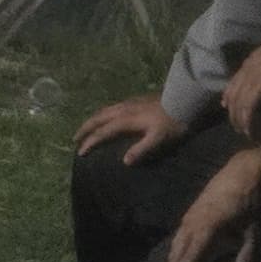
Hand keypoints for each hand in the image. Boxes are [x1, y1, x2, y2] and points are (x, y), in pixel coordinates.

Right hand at [72, 92, 187, 165]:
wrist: (185, 99)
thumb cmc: (173, 122)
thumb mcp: (159, 138)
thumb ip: (141, 149)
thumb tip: (124, 161)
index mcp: (126, 120)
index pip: (102, 132)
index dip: (90, 142)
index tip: (80, 152)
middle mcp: (123, 109)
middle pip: (98, 118)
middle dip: (85, 128)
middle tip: (75, 139)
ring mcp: (129, 102)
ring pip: (104, 110)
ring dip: (93, 120)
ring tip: (87, 128)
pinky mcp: (136, 100)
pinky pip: (112, 107)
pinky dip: (103, 114)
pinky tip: (107, 117)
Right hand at [161, 148, 260, 261]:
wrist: (246, 169)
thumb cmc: (254, 200)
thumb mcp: (255, 229)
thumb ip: (248, 256)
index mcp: (208, 229)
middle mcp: (193, 224)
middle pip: (178, 257)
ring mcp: (191, 217)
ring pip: (176, 246)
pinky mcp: (192, 212)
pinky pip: (179, 236)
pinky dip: (178, 252)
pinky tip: (180, 259)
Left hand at [220, 34, 260, 136]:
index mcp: (250, 62)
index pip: (234, 81)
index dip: (229, 94)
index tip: (226, 105)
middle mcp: (246, 71)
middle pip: (233, 95)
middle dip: (233, 111)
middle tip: (236, 125)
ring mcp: (251, 80)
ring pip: (238, 104)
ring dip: (239, 120)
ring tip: (243, 131)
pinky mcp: (258, 88)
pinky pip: (248, 108)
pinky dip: (247, 121)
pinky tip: (249, 130)